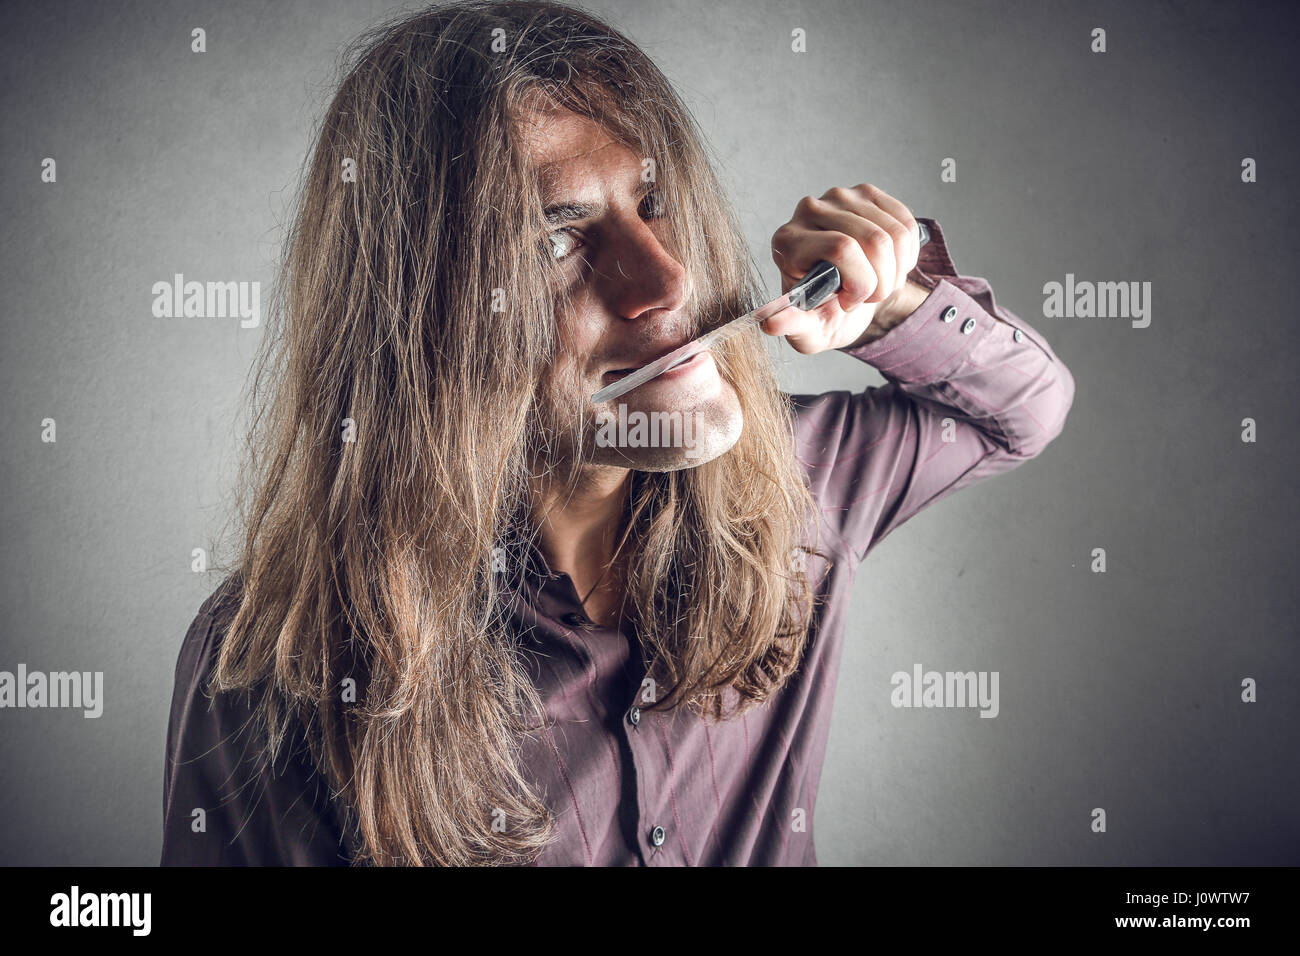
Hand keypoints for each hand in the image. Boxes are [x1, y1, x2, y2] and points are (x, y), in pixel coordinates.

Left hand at [763, 183, 922, 352]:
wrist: (844, 299)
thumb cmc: (823, 313)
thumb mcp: (807, 330)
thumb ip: (791, 326)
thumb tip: (770, 323)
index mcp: (787, 241)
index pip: (842, 248)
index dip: (860, 282)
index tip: (850, 302)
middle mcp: (809, 210)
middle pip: (872, 239)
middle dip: (882, 281)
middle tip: (869, 297)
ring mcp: (839, 197)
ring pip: (894, 233)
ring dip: (896, 270)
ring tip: (879, 284)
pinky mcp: (866, 193)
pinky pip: (905, 224)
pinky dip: (906, 254)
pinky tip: (890, 266)